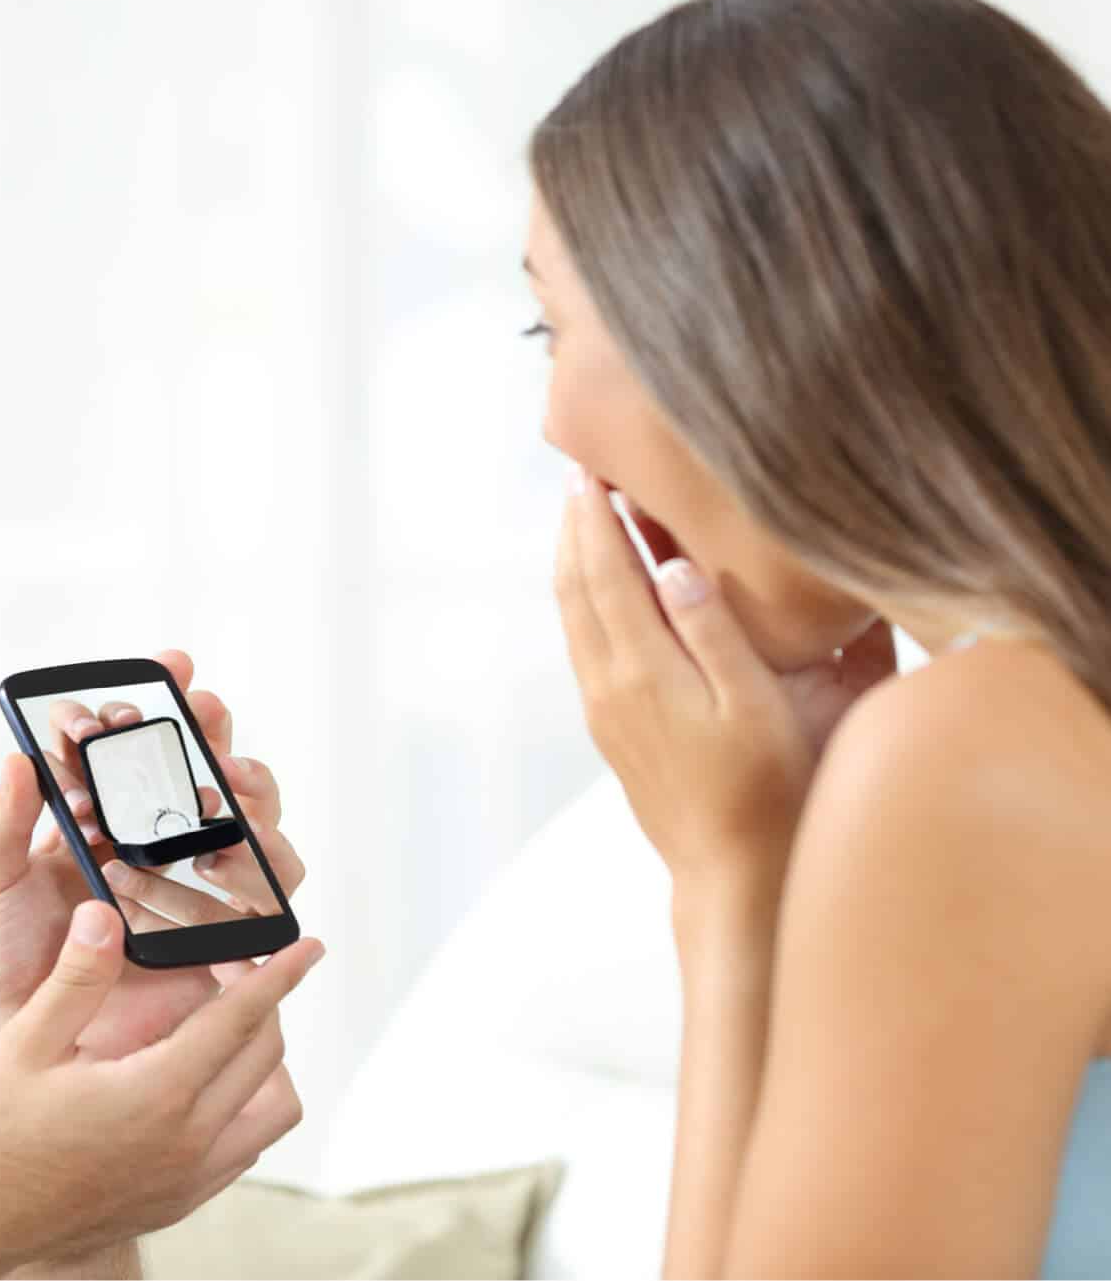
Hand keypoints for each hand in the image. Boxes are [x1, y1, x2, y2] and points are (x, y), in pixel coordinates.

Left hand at [0, 650, 306, 1059]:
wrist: (35, 1044)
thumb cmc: (9, 965)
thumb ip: (1, 823)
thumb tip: (18, 757)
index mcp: (108, 820)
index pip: (144, 747)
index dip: (162, 701)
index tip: (171, 669)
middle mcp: (162, 846)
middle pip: (210, 772)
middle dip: (214, 735)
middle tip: (203, 715)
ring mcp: (200, 891)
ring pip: (252, 825)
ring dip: (246, 796)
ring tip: (219, 790)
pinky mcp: (227, 940)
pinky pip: (266, 900)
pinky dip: (258, 872)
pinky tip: (223, 863)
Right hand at [0, 901, 320, 1266]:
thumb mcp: (25, 1044)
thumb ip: (75, 979)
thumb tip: (104, 916)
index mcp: (156, 1094)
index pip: (239, 1019)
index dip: (278, 976)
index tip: (308, 947)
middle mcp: (186, 1142)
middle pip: (264, 1058)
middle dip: (266, 1004)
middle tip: (238, 968)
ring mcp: (187, 1178)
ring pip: (269, 1111)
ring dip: (263, 1062)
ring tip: (229, 1027)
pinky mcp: (178, 1201)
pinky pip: (243, 1148)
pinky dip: (245, 1107)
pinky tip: (206, 1082)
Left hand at [553, 471, 895, 883]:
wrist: (731, 873)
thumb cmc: (767, 790)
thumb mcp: (756, 705)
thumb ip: (714, 632)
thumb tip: (673, 563)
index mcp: (642, 670)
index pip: (605, 573)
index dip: (594, 517)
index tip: (588, 467)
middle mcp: (608, 685)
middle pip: (575, 587)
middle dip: (575, 528)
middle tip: (579, 475)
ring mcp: (605, 710)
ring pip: (574, 617)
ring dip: (576, 563)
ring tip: (584, 518)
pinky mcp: (612, 729)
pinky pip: (586, 644)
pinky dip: (586, 601)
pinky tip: (604, 591)